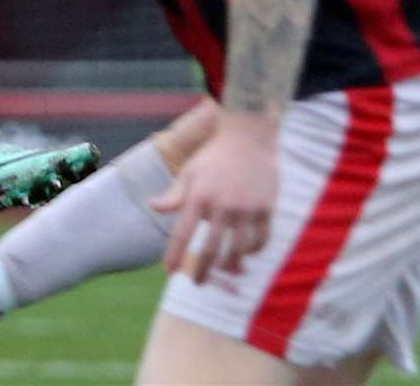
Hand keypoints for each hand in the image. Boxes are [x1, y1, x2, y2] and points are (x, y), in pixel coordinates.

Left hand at [151, 111, 277, 282]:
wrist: (250, 136)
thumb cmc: (214, 155)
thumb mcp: (190, 171)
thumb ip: (174, 194)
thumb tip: (153, 206)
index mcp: (199, 197)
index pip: (182, 234)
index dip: (174, 255)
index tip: (169, 272)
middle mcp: (222, 205)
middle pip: (210, 250)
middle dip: (202, 272)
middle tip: (197, 283)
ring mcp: (246, 208)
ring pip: (238, 250)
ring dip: (230, 265)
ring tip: (225, 269)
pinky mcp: (266, 208)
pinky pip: (261, 240)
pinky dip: (253, 251)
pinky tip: (246, 253)